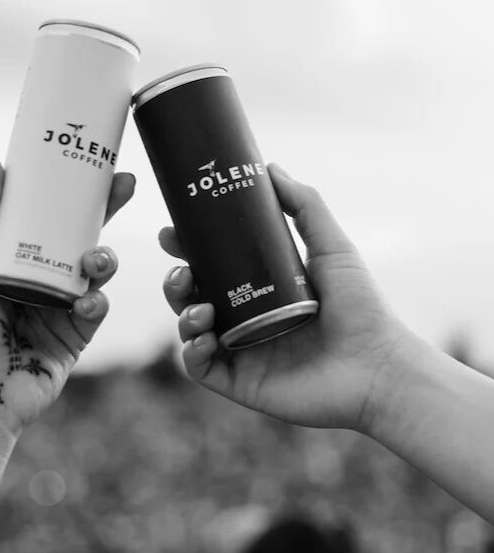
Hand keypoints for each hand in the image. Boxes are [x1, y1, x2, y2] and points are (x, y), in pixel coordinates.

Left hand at [0, 157, 133, 427]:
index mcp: (14, 256)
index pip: (47, 213)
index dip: (69, 188)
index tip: (88, 161)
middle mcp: (41, 275)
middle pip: (82, 232)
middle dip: (107, 207)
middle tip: (124, 184)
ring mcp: (63, 304)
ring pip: (98, 269)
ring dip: (104, 258)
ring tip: (94, 261)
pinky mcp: (78, 334)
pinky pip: (98, 308)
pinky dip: (95, 303)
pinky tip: (84, 305)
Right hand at [161, 164, 408, 430]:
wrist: (378, 366)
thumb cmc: (362, 308)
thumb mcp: (332, 247)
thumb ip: (305, 206)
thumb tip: (270, 168)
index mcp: (260, 290)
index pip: (212, 267)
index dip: (187, 250)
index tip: (173, 233)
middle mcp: (246, 320)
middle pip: (193, 297)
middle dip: (176, 281)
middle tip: (181, 270)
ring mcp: (241, 352)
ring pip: (190, 330)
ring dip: (182, 313)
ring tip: (200, 306)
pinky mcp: (240, 383)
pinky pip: (200, 367)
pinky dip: (191, 351)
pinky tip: (203, 336)